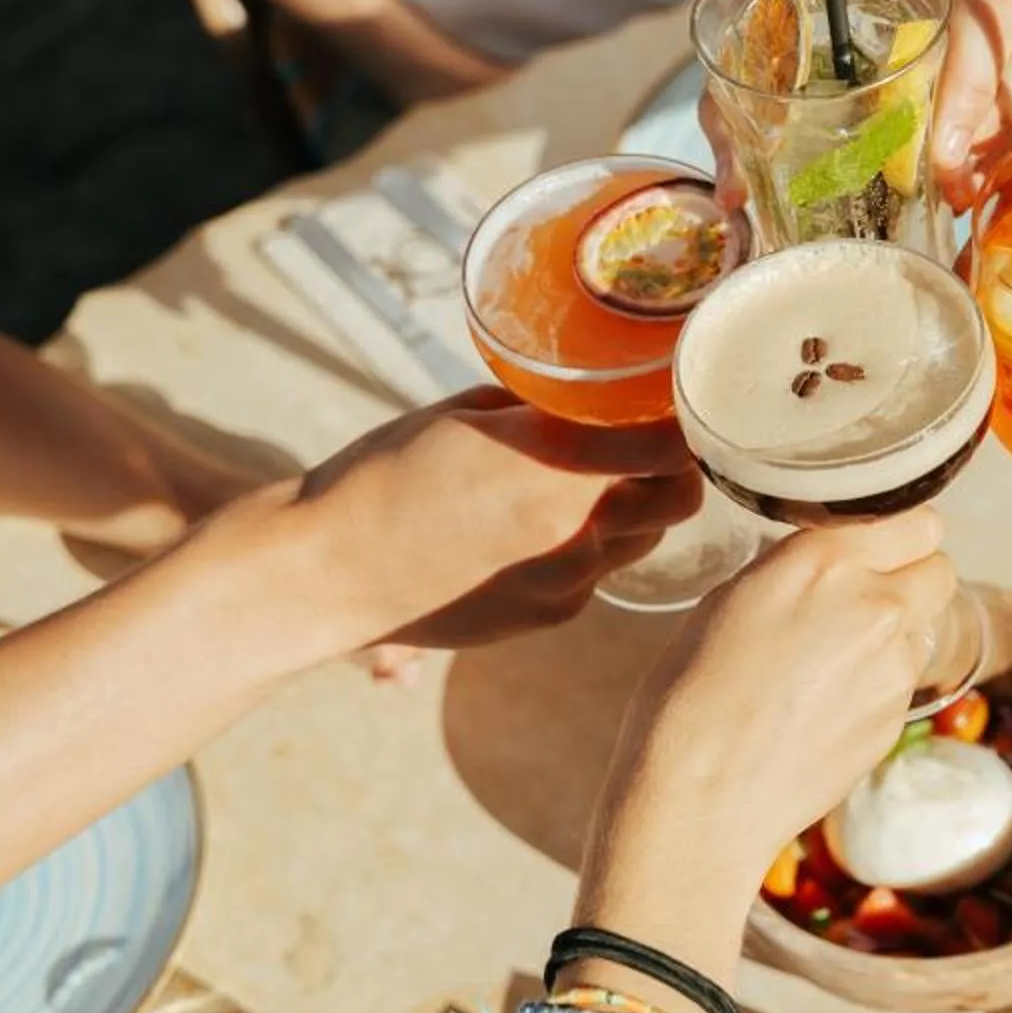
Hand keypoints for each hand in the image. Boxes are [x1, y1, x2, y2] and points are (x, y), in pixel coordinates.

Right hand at [288, 391, 698, 651]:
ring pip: (642, 539)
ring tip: (581, 483)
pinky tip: (530, 532)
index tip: (676, 397)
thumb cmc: (382, 474)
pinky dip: (583, 548)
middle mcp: (577, 530)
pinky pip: (595, 575)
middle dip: (675, 468)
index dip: (685, 418)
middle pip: (680, 497)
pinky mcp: (549, 615)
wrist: (327, 571)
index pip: (675, 443)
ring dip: (631, 509)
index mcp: (557, 466)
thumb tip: (585, 398)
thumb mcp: (465, 415)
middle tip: (647, 440)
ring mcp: (566, 581)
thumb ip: (539, 410)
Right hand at [606, 511, 955, 883]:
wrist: (700, 796)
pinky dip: (880, 681)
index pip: (918, 522)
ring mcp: (894, 667)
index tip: (882, 546)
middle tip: (863, 598)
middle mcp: (874, 605)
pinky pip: (906, 679)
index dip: (901, 536)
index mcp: (825, 560)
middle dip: (911, 578)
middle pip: (940, 570)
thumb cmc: (691, 693)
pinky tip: (827, 704)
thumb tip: (835, 566)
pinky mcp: (897, 718)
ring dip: (896, 632)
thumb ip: (800, 570)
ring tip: (832, 661)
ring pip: (925, 626)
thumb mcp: (731, 597)